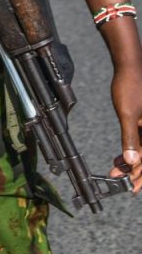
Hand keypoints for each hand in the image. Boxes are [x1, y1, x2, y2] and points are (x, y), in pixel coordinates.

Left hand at [110, 61, 141, 193]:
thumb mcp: (128, 115)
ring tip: (116, 169)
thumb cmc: (131, 88)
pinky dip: (132, 149)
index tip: (132, 187)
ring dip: (132, 161)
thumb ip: (130, 139)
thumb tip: (132, 162)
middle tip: (122, 181)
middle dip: (136, 171)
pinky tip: (121, 158)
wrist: (131, 66)